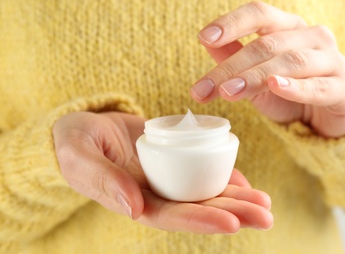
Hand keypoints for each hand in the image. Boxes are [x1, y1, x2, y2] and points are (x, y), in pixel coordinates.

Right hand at [53, 111, 272, 232]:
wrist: (83, 127)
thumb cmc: (74, 143)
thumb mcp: (79, 157)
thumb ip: (103, 181)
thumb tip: (133, 209)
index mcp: (134, 200)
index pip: (172, 216)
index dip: (202, 220)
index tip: (233, 222)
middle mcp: (155, 194)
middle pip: (197, 208)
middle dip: (233, 213)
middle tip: (266, 215)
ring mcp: (166, 178)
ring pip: (205, 192)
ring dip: (236, 198)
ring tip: (265, 202)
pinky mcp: (172, 159)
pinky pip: (201, 171)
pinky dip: (223, 176)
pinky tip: (245, 182)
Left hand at [191, 1, 344, 137]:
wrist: (329, 117)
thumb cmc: (291, 91)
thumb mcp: (257, 76)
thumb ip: (235, 58)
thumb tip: (206, 41)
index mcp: (289, 28)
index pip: (259, 14)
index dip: (232, 23)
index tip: (204, 37)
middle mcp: (311, 37)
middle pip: (267, 44)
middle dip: (231, 68)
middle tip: (203, 89)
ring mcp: (331, 61)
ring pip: (290, 63)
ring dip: (255, 77)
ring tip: (228, 91)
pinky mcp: (343, 90)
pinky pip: (319, 86)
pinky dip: (296, 87)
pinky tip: (277, 86)